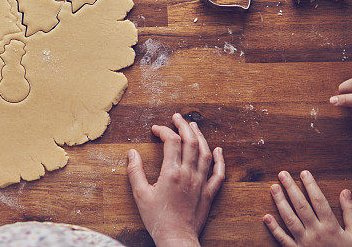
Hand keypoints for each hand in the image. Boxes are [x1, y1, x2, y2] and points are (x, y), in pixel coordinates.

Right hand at [127, 113, 224, 246]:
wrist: (176, 239)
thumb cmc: (157, 218)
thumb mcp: (140, 194)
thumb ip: (135, 171)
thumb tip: (132, 153)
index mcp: (171, 173)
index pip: (171, 142)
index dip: (163, 131)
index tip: (155, 129)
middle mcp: (189, 174)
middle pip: (190, 142)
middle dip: (184, 126)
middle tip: (177, 117)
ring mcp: (201, 183)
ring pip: (205, 153)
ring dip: (200, 137)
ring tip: (194, 126)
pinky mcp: (209, 193)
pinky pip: (219, 174)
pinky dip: (220, 160)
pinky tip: (218, 150)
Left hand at [264, 170, 351, 246]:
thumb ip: (351, 213)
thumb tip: (346, 192)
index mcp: (331, 226)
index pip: (318, 201)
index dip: (310, 185)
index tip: (303, 173)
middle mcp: (316, 232)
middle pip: (301, 206)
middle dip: (291, 188)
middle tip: (282, 174)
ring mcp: (304, 242)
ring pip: (289, 219)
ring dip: (280, 202)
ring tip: (273, 188)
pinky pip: (283, 239)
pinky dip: (274, 229)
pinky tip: (266, 217)